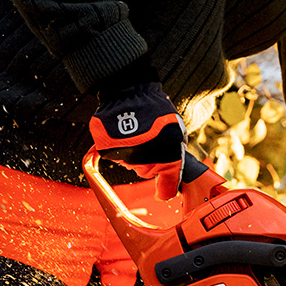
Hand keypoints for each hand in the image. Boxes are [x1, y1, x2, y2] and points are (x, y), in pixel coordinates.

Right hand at [89, 82, 185, 199]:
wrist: (130, 92)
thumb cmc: (156, 111)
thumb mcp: (176, 133)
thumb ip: (177, 157)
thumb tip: (172, 178)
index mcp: (167, 159)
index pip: (166, 189)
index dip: (165, 190)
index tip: (163, 193)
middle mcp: (144, 163)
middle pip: (146, 173)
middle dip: (150, 160)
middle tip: (152, 139)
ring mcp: (125, 157)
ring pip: (132, 164)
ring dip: (135, 152)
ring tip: (139, 132)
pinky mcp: (108, 151)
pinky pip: (117, 156)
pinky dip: (120, 146)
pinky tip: (126, 132)